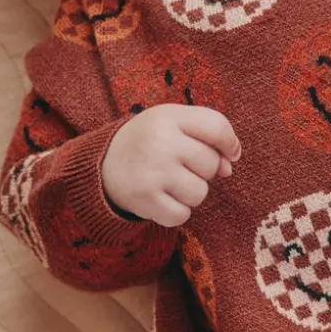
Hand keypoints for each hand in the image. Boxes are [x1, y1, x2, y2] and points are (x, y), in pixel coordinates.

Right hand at [102, 104, 240, 226]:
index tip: (229, 154)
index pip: (217, 127)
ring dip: (189, 193)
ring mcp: (152, 172)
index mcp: (168, 116)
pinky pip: (182, 215)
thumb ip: (207, 137)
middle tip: (179, 165)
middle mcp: (160, 142)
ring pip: (200, 193)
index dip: (230, 144)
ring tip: (168, 182)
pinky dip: (175, 211)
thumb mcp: (174, 124)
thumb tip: (228, 168)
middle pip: (212, 164)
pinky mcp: (144, 199)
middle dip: (203, 170)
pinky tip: (160, 198)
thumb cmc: (150, 141)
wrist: (101, 164)